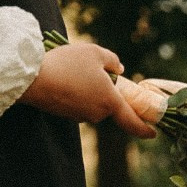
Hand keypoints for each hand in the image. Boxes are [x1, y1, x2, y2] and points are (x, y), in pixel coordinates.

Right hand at [21, 42, 157, 138]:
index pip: (132, 121)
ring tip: (71, 69)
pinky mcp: (63, 113)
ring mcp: (78, 115)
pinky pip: (76, 102)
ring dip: (87, 90)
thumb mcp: (94, 53)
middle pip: (108, 105)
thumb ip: (112, 60)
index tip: (153, 133)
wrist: (32, 79)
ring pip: (90, 102)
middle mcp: (96, 113)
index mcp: (109, 101)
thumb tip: (119, 69)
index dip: (144, 128)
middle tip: (91, 69)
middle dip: (104, 91)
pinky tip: (62, 77)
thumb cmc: (67, 64)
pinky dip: (74, 92)